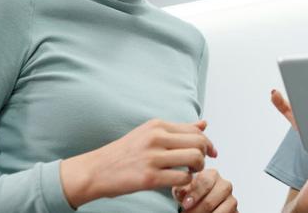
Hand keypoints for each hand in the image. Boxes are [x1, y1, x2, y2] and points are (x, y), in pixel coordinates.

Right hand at [60, 119, 217, 208]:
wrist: (95, 170)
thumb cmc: (124, 153)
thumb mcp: (149, 133)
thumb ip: (178, 130)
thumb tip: (204, 124)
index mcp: (157, 125)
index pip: (195, 129)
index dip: (208, 142)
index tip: (212, 152)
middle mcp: (156, 138)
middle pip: (199, 142)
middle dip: (205, 155)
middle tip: (198, 164)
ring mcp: (153, 157)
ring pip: (195, 158)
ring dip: (198, 168)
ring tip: (190, 173)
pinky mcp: (150, 177)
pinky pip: (182, 178)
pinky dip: (186, 182)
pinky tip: (179, 183)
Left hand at [172, 168, 237, 211]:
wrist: (204, 205)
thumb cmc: (194, 196)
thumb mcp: (185, 191)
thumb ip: (182, 190)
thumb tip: (182, 193)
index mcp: (212, 175)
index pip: (204, 181)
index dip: (194, 194)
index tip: (186, 204)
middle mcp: (224, 185)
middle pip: (210, 200)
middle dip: (197, 210)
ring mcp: (231, 198)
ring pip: (220, 211)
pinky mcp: (235, 210)